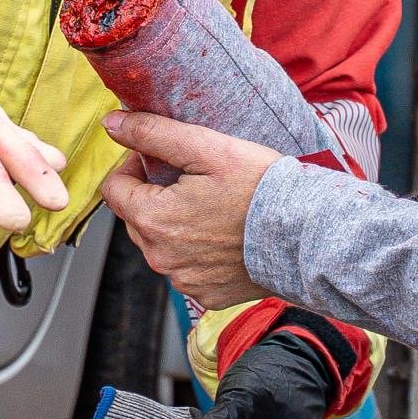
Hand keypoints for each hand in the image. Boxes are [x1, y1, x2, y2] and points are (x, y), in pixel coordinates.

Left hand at [99, 112, 278, 311]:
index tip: (162, 159)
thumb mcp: (206, 147)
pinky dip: (197, 252)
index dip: (134, 167)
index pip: (115, 188)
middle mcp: (160, 257)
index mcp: (153, 219)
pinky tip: (224, 235)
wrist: (306, 234)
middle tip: (193, 181)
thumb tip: (111, 124)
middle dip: (154, 196)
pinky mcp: (206, 294)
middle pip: (136, 217)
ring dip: (175, 225)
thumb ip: (153, 133)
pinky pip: (186, 269)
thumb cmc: (260, 188)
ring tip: (213, 208)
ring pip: (160, 244)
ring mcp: (183, 280)